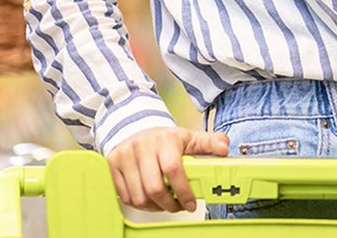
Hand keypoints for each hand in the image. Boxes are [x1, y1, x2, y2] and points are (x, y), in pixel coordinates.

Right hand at [106, 126, 229, 212]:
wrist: (136, 129)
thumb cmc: (165, 139)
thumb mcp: (190, 137)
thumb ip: (210, 142)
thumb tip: (224, 148)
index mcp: (164, 139)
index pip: (173, 169)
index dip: (184, 191)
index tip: (191, 204)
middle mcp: (142, 146)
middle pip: (154, 187)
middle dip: (169, 204)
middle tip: (178, 207)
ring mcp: (125, 156)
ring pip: (139, 196)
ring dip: (154, 207)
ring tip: (164, 203)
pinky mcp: (112, 166)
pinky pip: (125, 196)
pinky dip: (140, 204)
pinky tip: (150, 199)